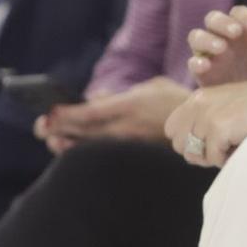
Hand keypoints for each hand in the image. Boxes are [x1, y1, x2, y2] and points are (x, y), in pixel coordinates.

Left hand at [37, 78, 190, 153]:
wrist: (204, 126)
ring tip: (53, 141)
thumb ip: (118, 95)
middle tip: (41, 129)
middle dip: (58, 132)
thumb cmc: (175, 101)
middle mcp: (126, 129)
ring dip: (68, 145)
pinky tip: (76, 150)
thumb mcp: (148, 88)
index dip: (64, 117)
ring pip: (90, 149)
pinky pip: (105, 156)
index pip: (88, 114)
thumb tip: (93, 99)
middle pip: (83, 135)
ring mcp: (130, 146)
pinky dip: (87, 153)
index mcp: (128, 106)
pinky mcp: (135, 158)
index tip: (47, 115)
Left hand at [164, 76, 246, 166]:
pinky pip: (213, 158)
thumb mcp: (227, 108)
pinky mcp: (218, 127)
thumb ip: (207, 122)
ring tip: (232, 147)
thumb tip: (194, 152)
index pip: (172, 129)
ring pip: (194, 154)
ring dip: (213, 157)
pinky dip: (228, 160)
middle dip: (197, 153)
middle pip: (178, 144)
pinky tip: (242, 147)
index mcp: (198, 98)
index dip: (188, 142)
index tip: (210, 145)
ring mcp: (206, 115)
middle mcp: (198, 104)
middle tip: (221, 150)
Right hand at [186, 6, 246, 88]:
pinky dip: (196, 62)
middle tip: (236, 33)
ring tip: (221, 48)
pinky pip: (192, 62)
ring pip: (196, 36)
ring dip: (207, 39)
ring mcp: (209, 54)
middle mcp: (223, 38)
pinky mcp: (201, 74)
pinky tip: (206, 66)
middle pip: (213, 18)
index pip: (238, 13)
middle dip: (223, 23)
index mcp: (242, 31)